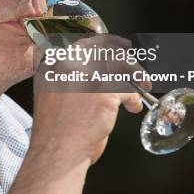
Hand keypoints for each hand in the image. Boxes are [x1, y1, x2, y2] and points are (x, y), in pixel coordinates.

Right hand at [9, 35, 143, 193]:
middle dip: (125, 60)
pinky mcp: (104, 91)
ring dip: (136, 76)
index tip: (118, 48)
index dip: (106, 45)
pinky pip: (128, 88)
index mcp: (53, 63)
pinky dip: (134, 98)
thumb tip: (93, 68)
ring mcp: (86, 76)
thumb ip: (66, 75)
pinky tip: (132, 106)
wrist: (56, 150)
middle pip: (106, 50)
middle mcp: (69, 64)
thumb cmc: (55, 129)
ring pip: (121, 66)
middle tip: (135, 70)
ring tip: (141, 86)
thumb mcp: (51, 92)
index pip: (85, 43)